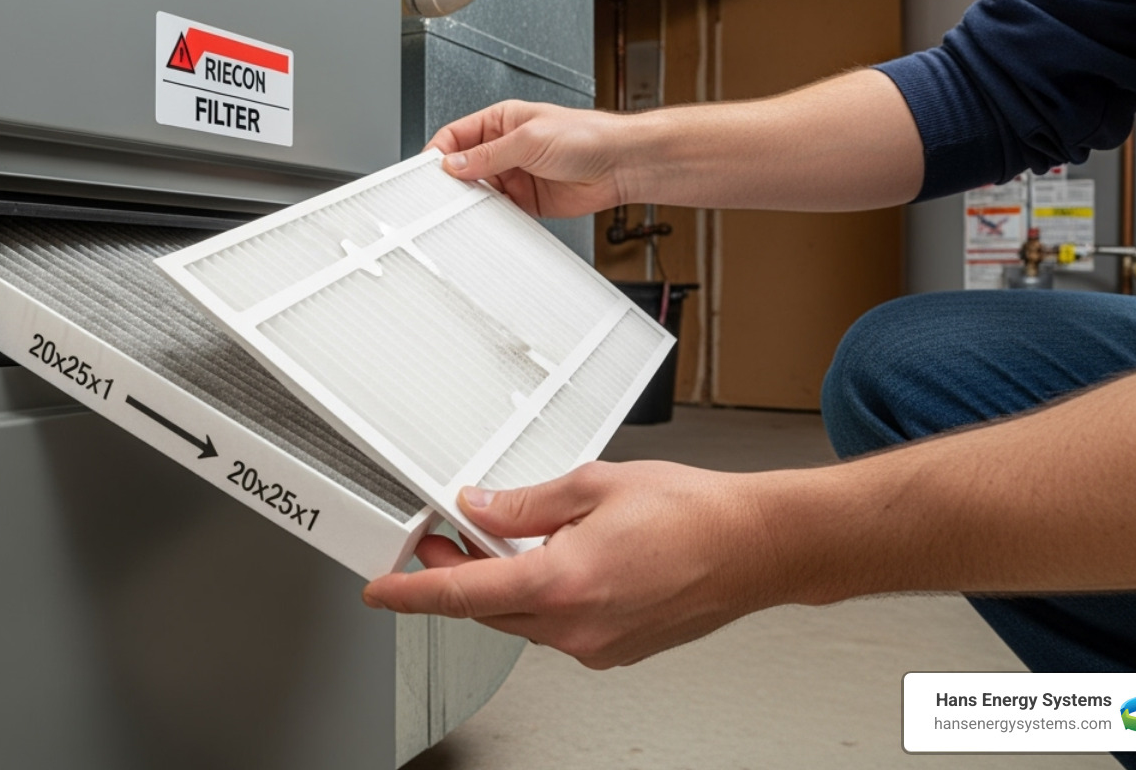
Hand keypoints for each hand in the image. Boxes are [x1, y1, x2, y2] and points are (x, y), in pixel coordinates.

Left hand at [360, 462, 787, 668]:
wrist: (755, 546)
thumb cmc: (694, 514)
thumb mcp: (593, 485)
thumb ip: (525, 505)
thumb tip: (479, 508)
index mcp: (563, 583)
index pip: (462, 594)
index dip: (411, 593)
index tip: (380, 590)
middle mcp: (576, 626)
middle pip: (486, 610)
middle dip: (456, 576)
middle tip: (443, 537)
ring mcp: (597, 645)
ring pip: (520, 620)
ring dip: (498, 585)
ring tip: (495, 541)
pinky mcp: (615, 649)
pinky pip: (555, 628)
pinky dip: (538, 598)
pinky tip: (548, 562)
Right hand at [426, 101, 641, 218]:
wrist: (621, 164)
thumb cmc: (587, 135)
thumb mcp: (529, 139)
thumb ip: (489, 154)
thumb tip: (455, 163)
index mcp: (502, 121)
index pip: (457, 135)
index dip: (440, 153)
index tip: (429, 171)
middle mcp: (506, 147)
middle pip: (465, 166)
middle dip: (452, 180)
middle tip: (442, 195)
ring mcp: (516, 174)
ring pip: (479, 190)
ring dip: (471, 200)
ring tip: (465, 208)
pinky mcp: (527, 200)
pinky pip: (499, 210)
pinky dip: (490, 217)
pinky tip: (487, 219)